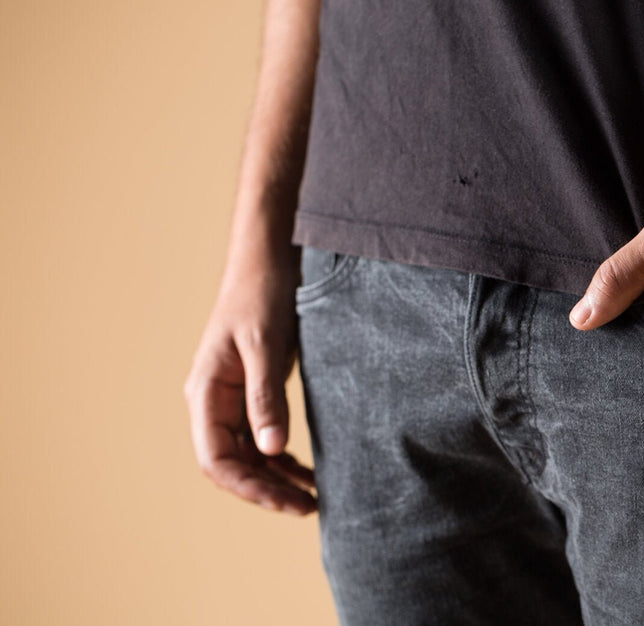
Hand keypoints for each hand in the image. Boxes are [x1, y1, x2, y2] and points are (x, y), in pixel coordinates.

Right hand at [183, 255, 317, 514]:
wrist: (268, 259)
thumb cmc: (262, 294)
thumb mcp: (266, 346)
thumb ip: (266, 397)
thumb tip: (272, 451)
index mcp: (206, 392)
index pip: (216, 459)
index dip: (249, 487)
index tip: (286, 501)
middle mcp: (214, 401)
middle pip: (233, 463)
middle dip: (267, 489)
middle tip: (309, 507)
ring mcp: (232, 398)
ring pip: (249, 454)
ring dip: (276, 478)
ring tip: (314, 497)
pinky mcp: (253, 391)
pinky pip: (262, 436)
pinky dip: (283, 457)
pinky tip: (307, 470)